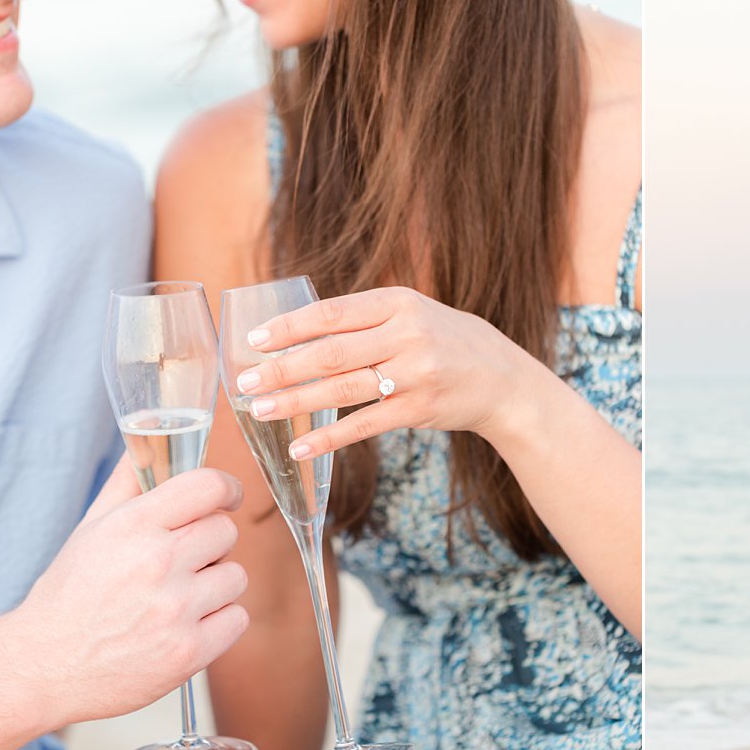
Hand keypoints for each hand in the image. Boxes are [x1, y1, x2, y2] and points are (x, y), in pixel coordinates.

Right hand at [12, 460, 248, 730]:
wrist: (45, 666)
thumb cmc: (70, 594)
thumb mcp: (91, 529)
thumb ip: (129, 482)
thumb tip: (153, 436)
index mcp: (133, 526)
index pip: (208, 486)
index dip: (224, 489)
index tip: (223, 498)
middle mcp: (157, 563)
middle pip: (226, 531)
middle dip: (209, 544)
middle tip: (180, 562)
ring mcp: (176, 609)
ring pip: (236, 576)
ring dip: (215, 586)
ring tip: (176, 599)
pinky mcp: (190, 651)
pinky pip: (238, 619)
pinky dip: (219, 623)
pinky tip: (185, 626)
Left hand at [234, 286, 544, 459]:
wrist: (504, 380)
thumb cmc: (449, 343)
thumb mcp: (414, 315)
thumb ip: (366, 320)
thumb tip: (300, 331)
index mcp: (399, 303)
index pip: (332, 313)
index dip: (290, 327)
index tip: (255, 340)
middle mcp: (406, 335)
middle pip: (331, 352)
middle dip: (282, 369)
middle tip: (245, 382)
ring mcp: (413, 374)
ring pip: (342, 389)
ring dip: (295, 401)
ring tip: (260, 410)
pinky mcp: (418, 410)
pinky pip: (364, 425)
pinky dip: (329, 438)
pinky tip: (301, 447)